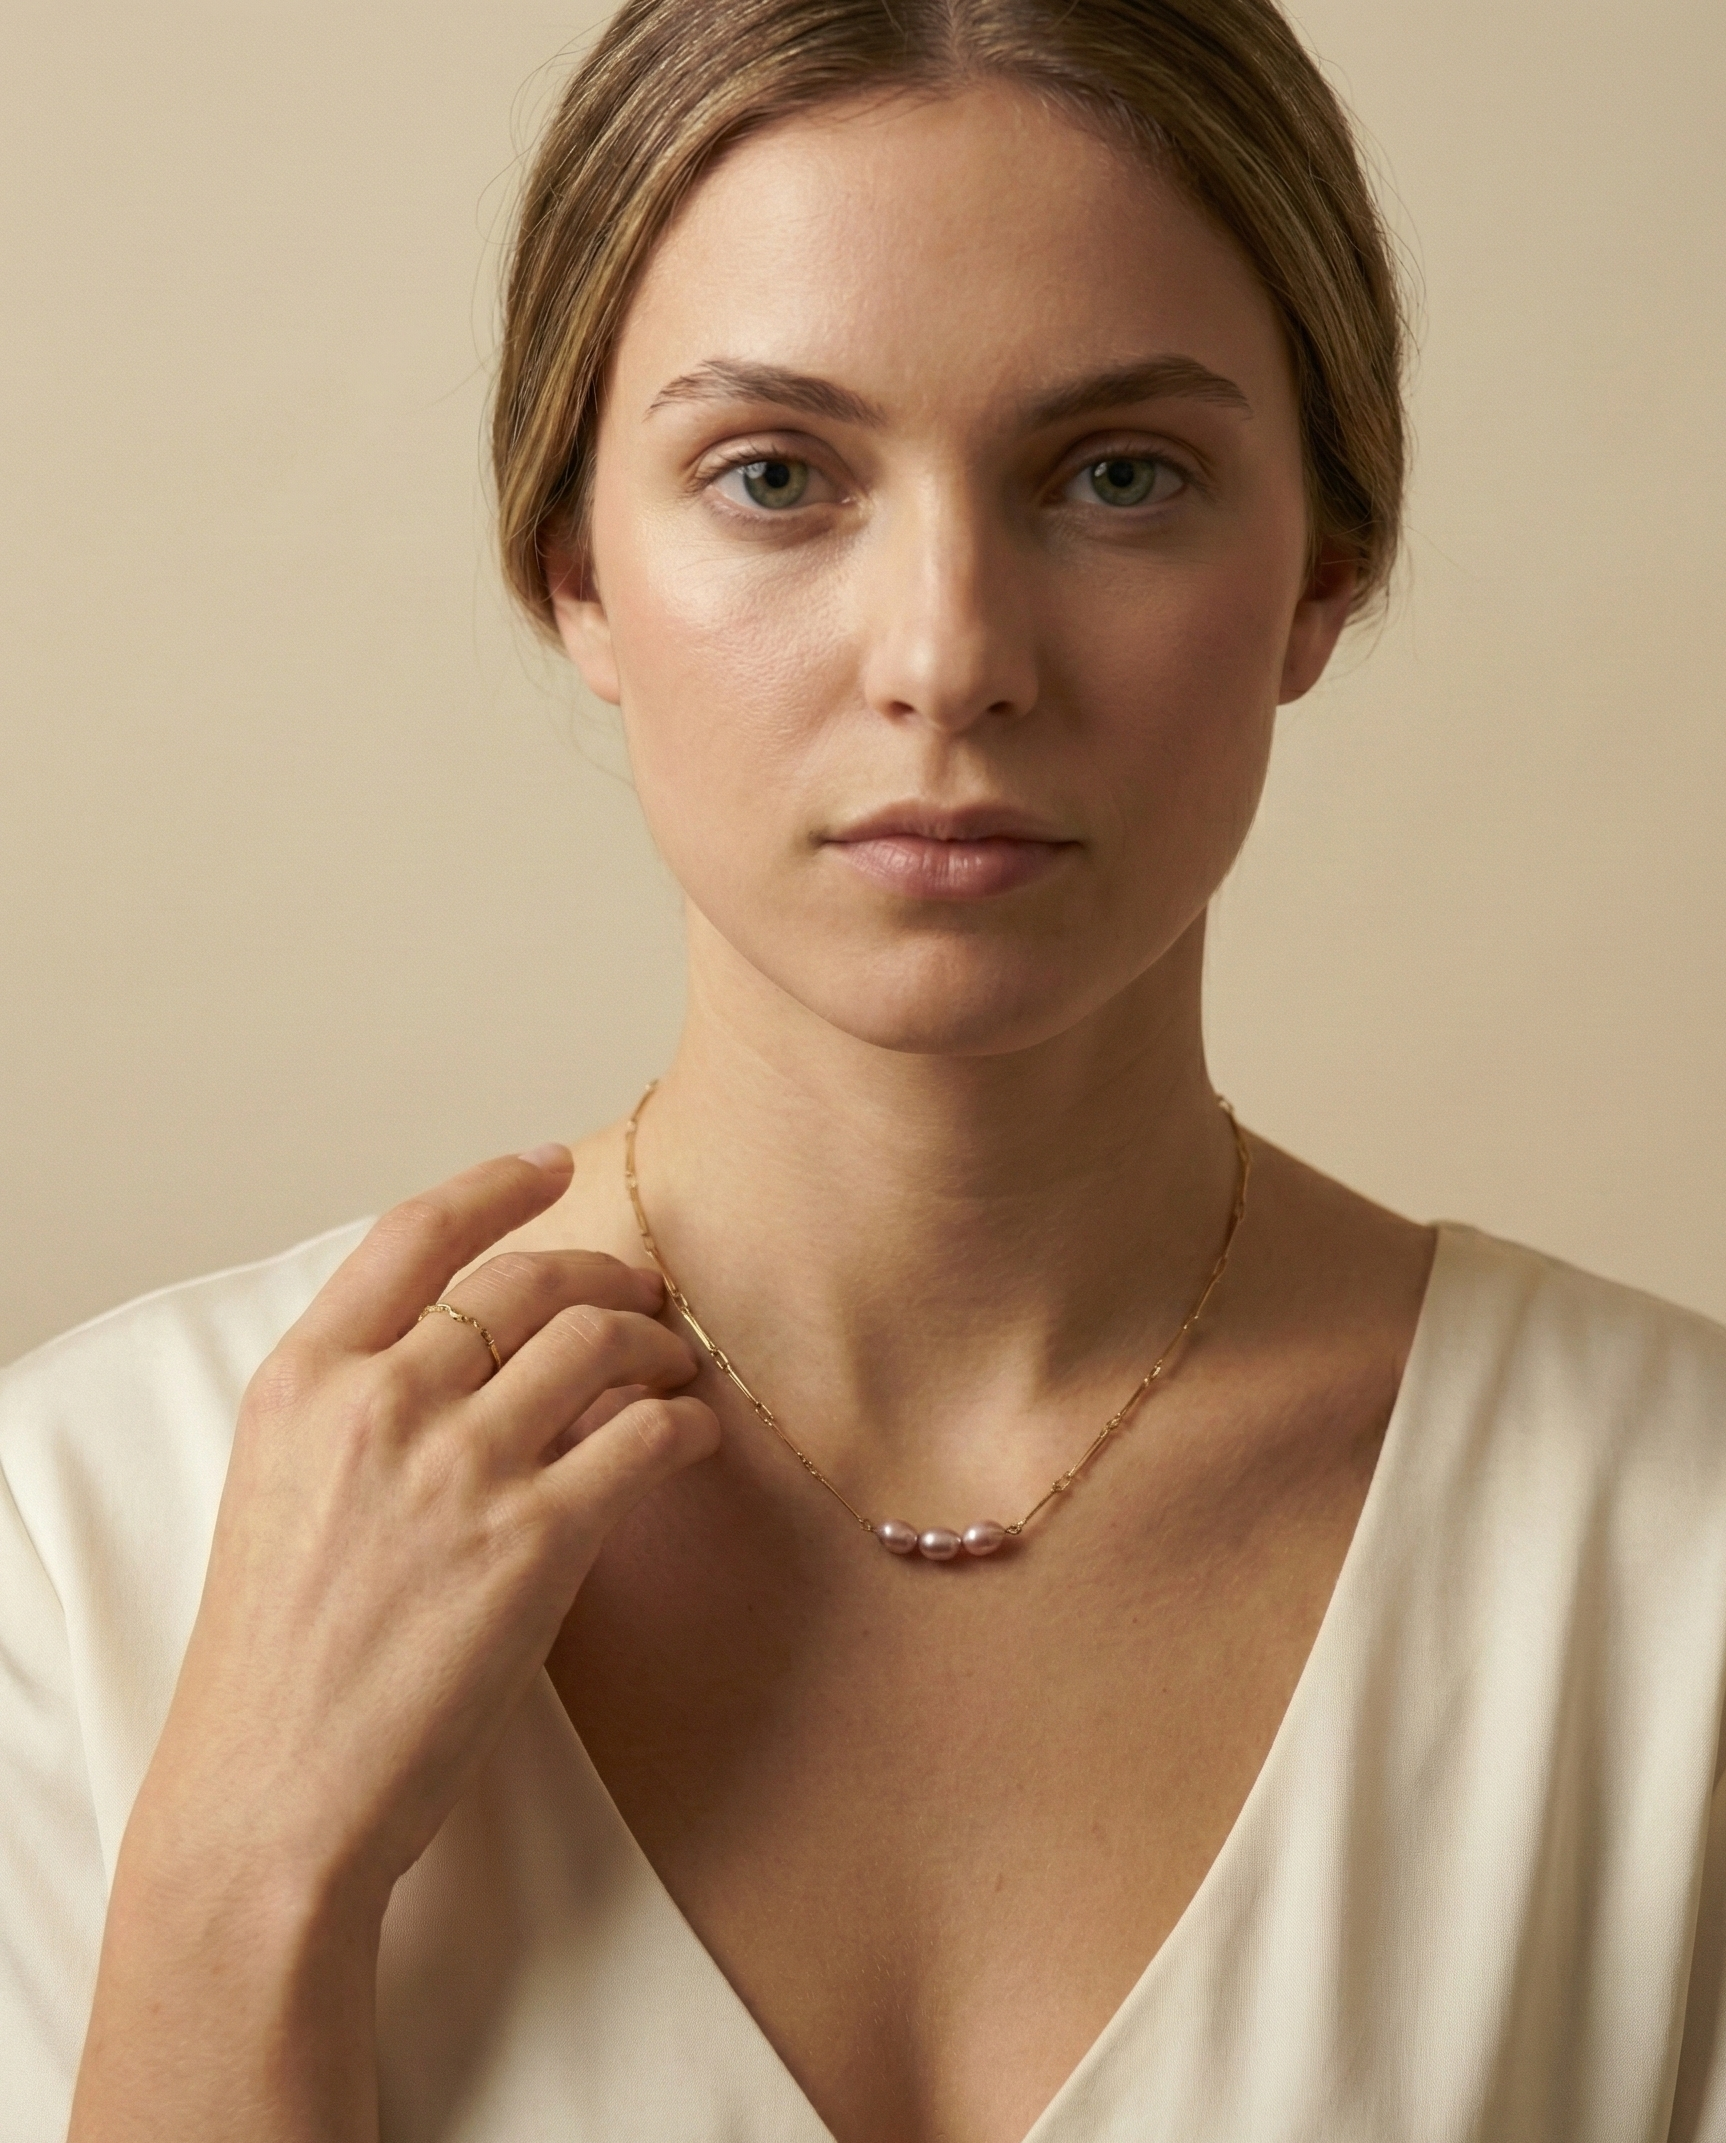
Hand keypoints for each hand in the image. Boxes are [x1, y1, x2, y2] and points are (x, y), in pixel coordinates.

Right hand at [138, 1142, 717, 1899]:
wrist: (272, 1795)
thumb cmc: (278, 1662)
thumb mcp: (283, 1494)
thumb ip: (365, 1410)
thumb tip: (485, 1358)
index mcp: (303, 1381)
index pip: (412, 1235)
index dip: (494, 1187)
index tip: (549, 1165)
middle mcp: (382, 1402)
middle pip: (526, 1279)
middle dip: (603, 1275)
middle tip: (642, 1294)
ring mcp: (460, 1467)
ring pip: (596, 1341)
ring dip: (654, 1343)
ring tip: (673, 1369)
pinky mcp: (536, 1540)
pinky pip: (643, 1436)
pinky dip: (681, 1423)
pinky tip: (688, 1437)